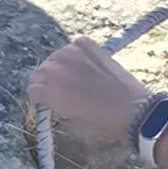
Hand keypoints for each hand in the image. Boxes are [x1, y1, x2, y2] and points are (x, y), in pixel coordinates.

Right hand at [28, 37, 150, 152]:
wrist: (135, 110)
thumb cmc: (104, 123)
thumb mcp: (73, 123)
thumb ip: (57, 108)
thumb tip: (51, 101)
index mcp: (51, 90)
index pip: (32, 89)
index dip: (40, 98)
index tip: (46, 102)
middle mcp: (57, 68)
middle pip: (39, 71)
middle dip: (46, 82)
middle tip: (60, 91)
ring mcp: (72, 53)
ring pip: (54, 57)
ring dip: (59, 67)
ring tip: (74, 78)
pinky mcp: (88, 45)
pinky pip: (73, 45)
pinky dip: (76, 54)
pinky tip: (86, 66)